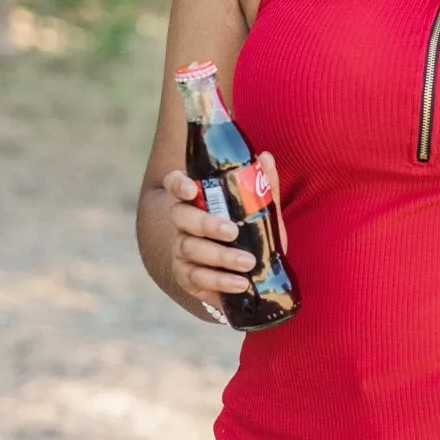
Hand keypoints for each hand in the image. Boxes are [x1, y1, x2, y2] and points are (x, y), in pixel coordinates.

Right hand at [163, 151, 286, 305]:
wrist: (252, 274)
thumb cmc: (251, 235)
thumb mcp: (261, 211)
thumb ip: (262, 186)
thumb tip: (265, 157)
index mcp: (197, 201)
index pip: (175, 184)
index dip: (178, 184)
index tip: (192, 189)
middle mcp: (183, 224)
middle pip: (181, 217)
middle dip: (206, 224)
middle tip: (232, 232)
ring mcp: (182, 250)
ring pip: (190, 249)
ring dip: (221, 257)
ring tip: (248, 262)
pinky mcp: (187, 277)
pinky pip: (197, 278)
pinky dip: (220, 281)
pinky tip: (241, 283)